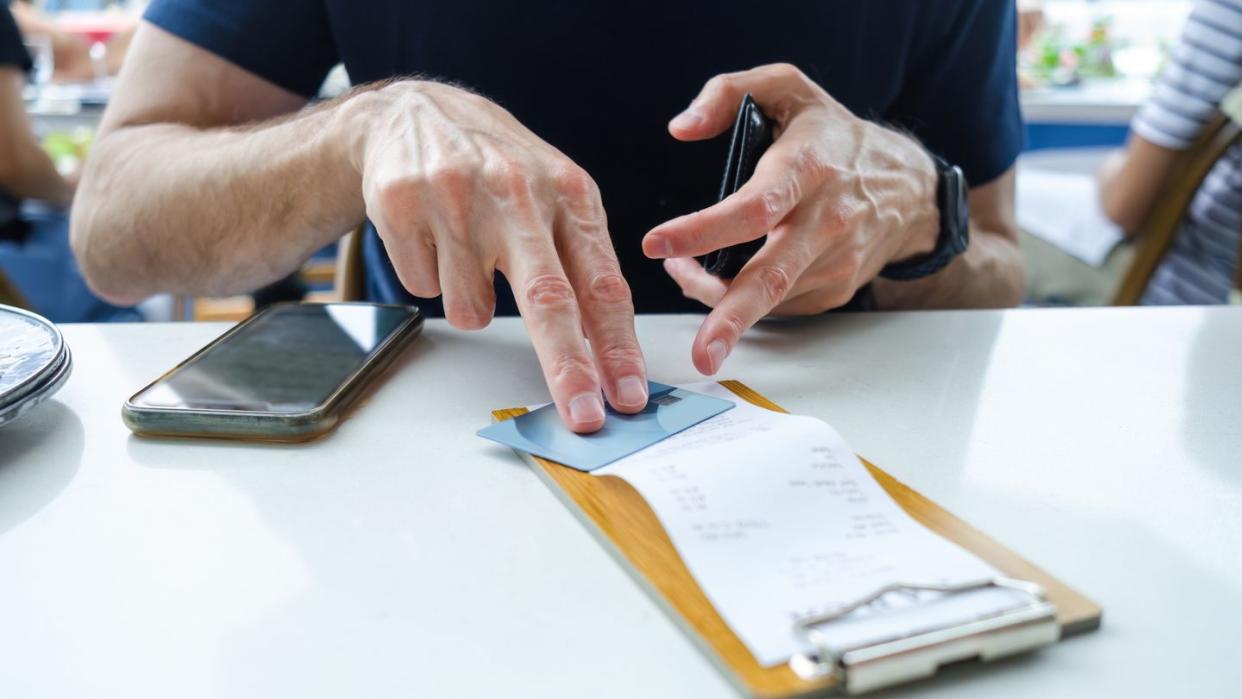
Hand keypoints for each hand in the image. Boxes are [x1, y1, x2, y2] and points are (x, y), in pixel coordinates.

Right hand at [348, 81, 647, 431]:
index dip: (617, 347)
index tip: (628, 395)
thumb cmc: (499, 168)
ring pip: (471, 308)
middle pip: (548, 298)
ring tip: (468, 250)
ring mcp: (456, 198)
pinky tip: (434, 236)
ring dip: (471, 301)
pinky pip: (425, 289)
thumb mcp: (557, 196)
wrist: (415, 114)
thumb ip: (582, 264)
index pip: (602, 284)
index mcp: (569, 192)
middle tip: (583, 416)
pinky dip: (432, 277)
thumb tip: (604, 352)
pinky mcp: (402, 207)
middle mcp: (517, 192)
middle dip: (568, 367)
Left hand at [643, 64, 940, 375]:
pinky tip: (722, 281)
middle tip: (700, 354)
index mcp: (809, 167)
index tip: (658, 245)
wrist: (907, 187)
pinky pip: (779, 305)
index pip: (754, 206)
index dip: (705, 229)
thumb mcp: (787, 88)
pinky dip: (743, 301)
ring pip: (768, 297)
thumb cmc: (833, 135)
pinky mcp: (835, 289)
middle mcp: (826, 220)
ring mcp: (835, 261)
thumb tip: (681, 128)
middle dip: (731, 318)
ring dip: (717, 301)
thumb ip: (727, 92)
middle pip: (772, 276)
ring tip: (684, 273)